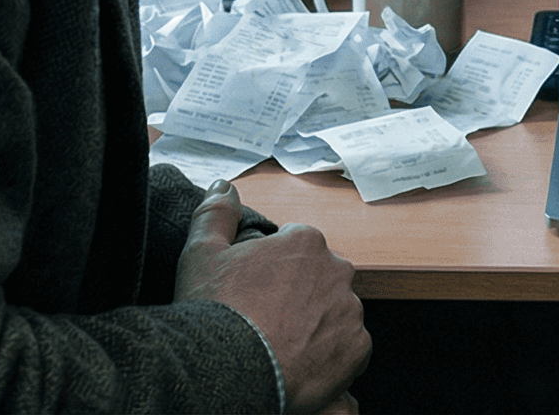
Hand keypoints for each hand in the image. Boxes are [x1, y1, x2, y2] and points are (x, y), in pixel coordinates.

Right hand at [175, 181, 369, 410]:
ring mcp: (350, 311)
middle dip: (300, 296)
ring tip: (282, 345)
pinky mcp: (357, 349)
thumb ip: (216, 214)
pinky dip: (330, 356)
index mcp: (306, 242)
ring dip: (317, 326)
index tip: (257, 292)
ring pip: (335, 314)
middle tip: (268, 320)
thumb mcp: (202, 254)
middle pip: (320, 280)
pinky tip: (301, 363)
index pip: (297, 249)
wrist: (229, 372)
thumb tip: (224, 187)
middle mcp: (336, 271)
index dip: (274, 271)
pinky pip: (348, 349)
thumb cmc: (217, 311)